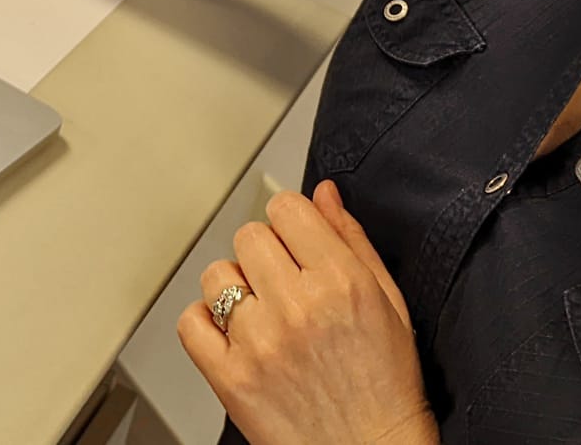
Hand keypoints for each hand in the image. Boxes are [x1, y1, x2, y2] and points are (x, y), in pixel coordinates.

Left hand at [178, 180, 437, 444]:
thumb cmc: (385, 386)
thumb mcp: (389, 303)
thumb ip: (352, 239)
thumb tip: (323, 193)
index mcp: (340, 281)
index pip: (286, 208)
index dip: (291, 224)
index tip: (296, 243)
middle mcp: (297, 307)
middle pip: (249, 236)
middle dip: (266, 255)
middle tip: (285, 286)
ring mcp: (260, 343)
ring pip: (217, 275)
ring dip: (236, 289)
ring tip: (263, 316)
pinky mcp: (231, 379)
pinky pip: (191, 323)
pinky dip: (206, 325)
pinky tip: (234, 337)